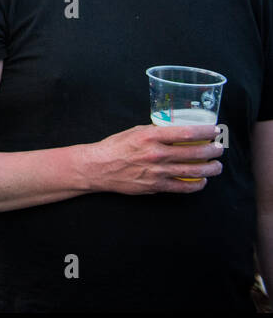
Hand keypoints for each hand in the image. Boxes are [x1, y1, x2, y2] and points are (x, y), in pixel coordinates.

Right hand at [80, 124, 222, 194]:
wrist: (98, 167)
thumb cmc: (115, 147)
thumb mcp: (135, 132)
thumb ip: (156, 132)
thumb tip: (176, 130)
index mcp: (150, 136)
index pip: (186, 132)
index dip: (206, 131)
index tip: (215, 130)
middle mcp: (156, 154)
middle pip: (195, 152)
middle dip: (213, 150)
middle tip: (219, 148)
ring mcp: (157, 172)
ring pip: (194, 171)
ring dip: (211, 169)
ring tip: (217, 166)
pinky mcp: (156, 186)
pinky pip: (184, 187)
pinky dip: (198, 185)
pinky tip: (202, 181)